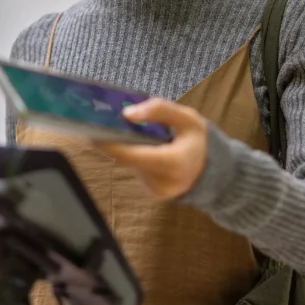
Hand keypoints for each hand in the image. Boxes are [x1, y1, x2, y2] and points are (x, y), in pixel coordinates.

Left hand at [94, 98, 208, 200]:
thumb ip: (160, 110)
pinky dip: (135, 158)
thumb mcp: (187, 118)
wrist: (212, 170)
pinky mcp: (152, 194)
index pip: (131, 155)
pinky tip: (140, 148)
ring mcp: (156, 191)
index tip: (92, 130)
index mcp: (173, 163)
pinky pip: (136, 171)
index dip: (109, 143)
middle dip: (114, 142)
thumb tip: (127, 113)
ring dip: (126, 149)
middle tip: (101, 124)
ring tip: (123, 132)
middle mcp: (162, 182)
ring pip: (130, 165)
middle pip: (127, 160)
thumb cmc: (198, 141)